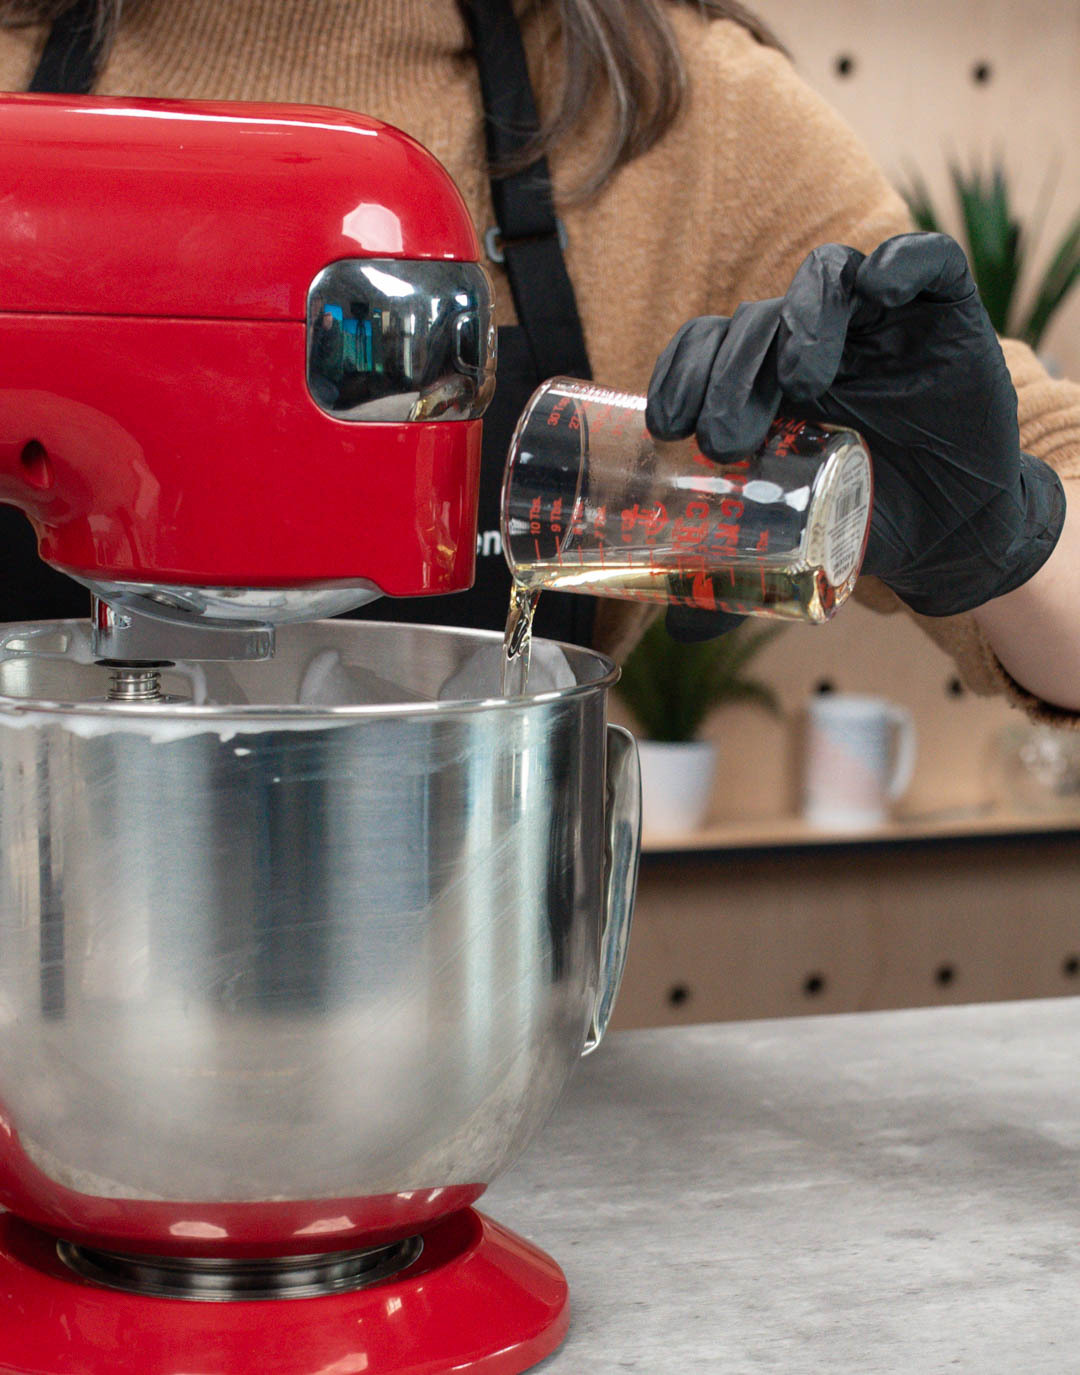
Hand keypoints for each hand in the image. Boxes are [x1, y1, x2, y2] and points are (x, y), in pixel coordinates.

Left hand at [647, 232, 1065, 635]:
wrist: (951, 531)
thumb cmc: (863, 520)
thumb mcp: (793, 546)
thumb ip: (738, 573)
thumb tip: (676, 634)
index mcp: (759, 380)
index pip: (705, 347)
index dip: (681, 371)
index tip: (667, 424)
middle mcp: (807, 339)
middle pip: (753, 321)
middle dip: (730, 371)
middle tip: (724, 436)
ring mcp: (872, 319)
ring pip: (823, 281)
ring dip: (801, 321)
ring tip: (798, 381)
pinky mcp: (940, 308)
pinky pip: (923, 261)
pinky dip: (901, 265)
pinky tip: (882, 290)